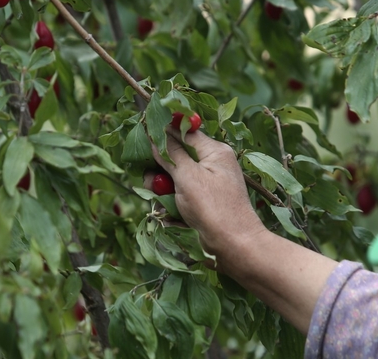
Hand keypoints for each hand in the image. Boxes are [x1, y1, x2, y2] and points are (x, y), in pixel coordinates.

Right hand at [144, 130, 266, 265]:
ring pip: (174, 179)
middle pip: (176, 157)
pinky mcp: (202, 203)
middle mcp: (212, 164)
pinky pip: (180, 197)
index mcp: (214, 151)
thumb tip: (156, 134)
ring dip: (163, 191)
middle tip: (151, 183)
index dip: (163, 134)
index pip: (184, 132)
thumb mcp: (188, 176)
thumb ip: (170, 154)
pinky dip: (172, 205)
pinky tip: (169, 217)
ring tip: (161, 205)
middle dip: (160, 170)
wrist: (234, 245)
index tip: (143, 138)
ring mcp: (207, 184)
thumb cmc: (213, 208)